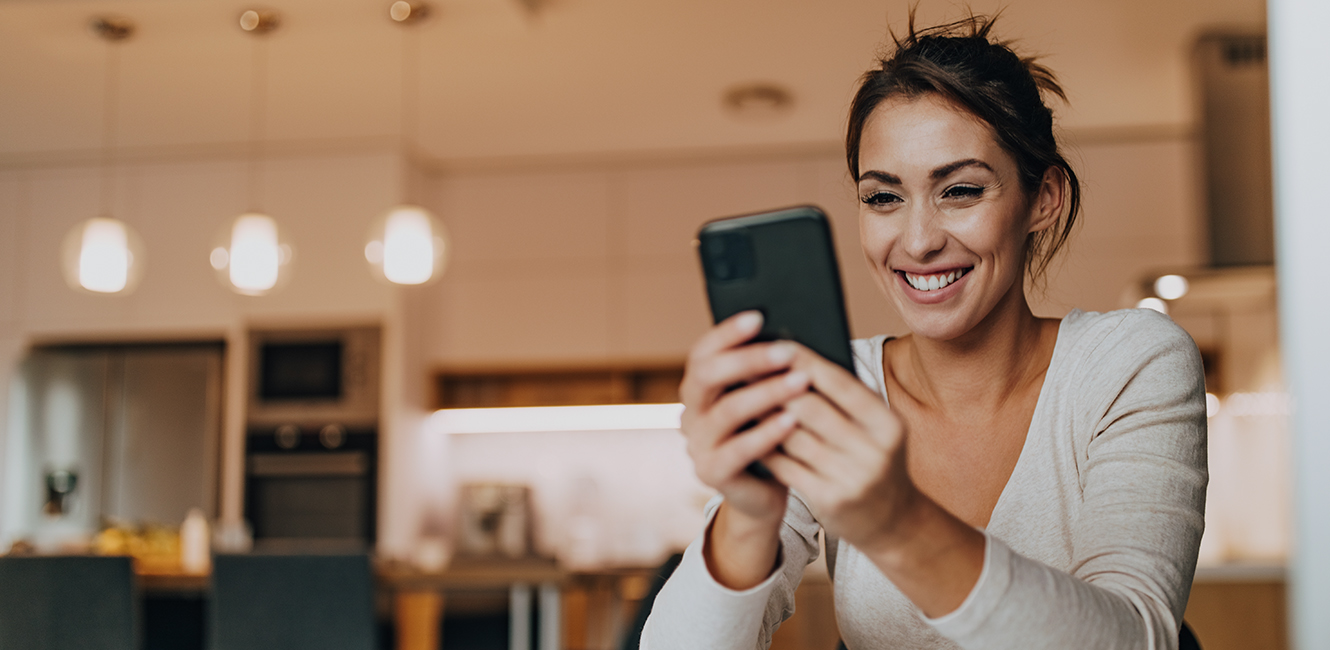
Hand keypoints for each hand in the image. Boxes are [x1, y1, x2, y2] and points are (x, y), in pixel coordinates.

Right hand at [679, 311, 808, 525]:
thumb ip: (768, 373)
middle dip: (747, 359)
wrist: (765, 492)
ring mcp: (697, 444)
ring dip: (766, 392)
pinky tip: (791, 420)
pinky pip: (737, 450)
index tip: (758, 317)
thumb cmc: (771, 435)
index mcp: (699, 388)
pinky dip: (765, 433)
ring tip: (800, 381)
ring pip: (726, 411)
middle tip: (787, 351)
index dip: (726, 333)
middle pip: (706, 376)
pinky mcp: (711, 473)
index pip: (702, 352)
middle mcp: (691, 413)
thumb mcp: (767, 399)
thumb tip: (795, 335)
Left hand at [761, 343, 919, 554]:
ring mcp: (851, 479)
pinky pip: (786, 466)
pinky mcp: (829, 500)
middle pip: (811, 409)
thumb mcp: (875, 428)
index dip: (806, 361)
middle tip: (746, 366)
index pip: (840, 384)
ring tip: (741, 394)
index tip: (777, 343)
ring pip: (792, 437)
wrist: (891, 519)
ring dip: (763, 414)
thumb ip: (845, 398)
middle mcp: (874, 451)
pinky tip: (747, 431)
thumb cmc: (873, 458)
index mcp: (888, 424)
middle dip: (775, 385)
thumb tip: (795, 358)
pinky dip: (764, 445)